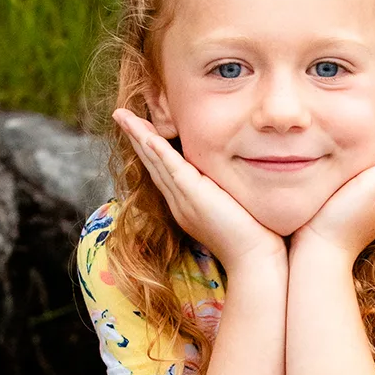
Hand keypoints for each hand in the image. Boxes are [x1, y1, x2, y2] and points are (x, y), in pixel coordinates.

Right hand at [112, 109, 285, 271]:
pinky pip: (172, 169)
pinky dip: (158, 151)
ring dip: (138, 137)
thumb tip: (230, 173)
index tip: (139, 127)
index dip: (149, 147)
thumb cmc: (252, 235)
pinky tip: (146, 136)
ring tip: (122, 116)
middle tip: (120, 115)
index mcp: (186, 203)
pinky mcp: (195, 197)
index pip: (163, 169)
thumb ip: (224, 189)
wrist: (254, 259)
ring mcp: (184, 200)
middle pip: (152, 163)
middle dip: (135, 137)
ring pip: (156, 162)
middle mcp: (179, 202)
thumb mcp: (232, 205)